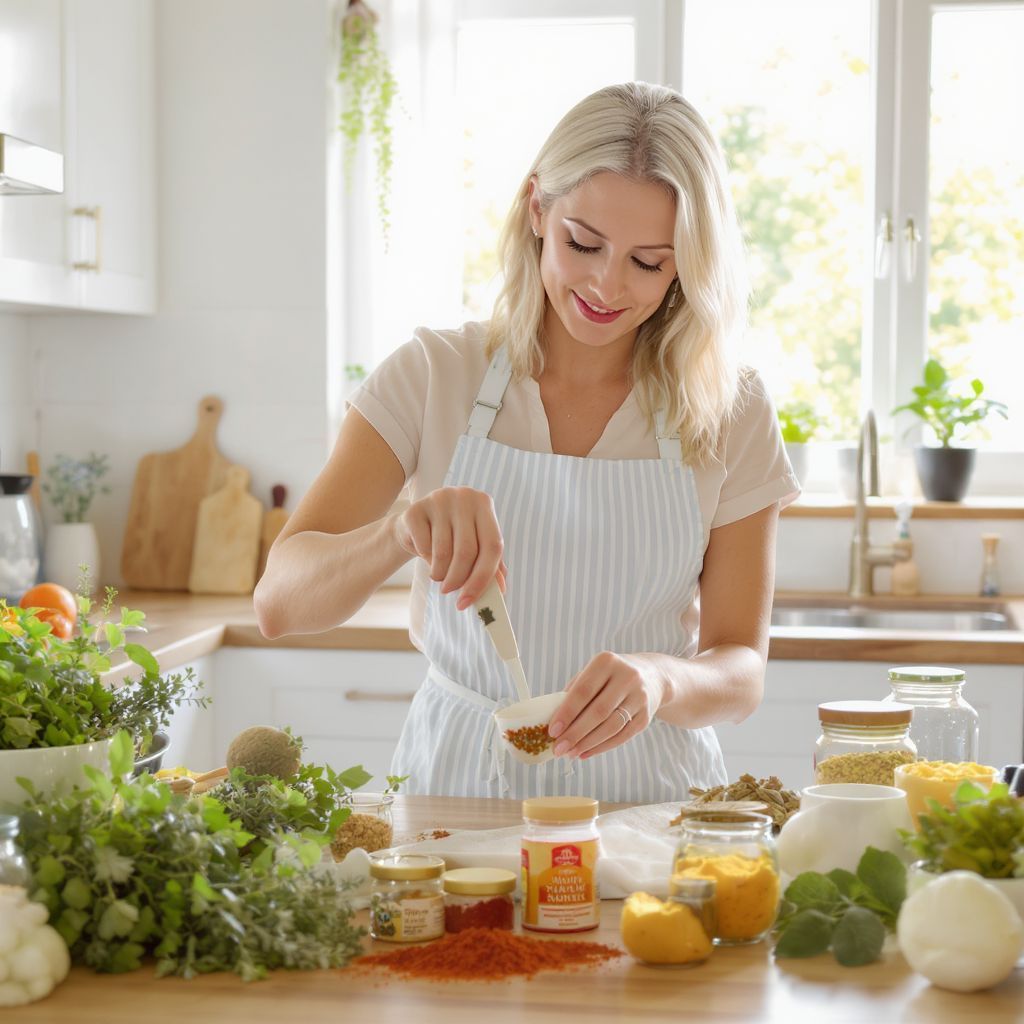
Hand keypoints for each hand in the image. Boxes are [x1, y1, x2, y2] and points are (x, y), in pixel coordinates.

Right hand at [393, 486, 506, 609]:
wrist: (416, 524)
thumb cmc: (452, 536)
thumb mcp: (475, 546)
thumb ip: (490, 565)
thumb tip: (500, 591)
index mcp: (484, 504)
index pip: (492, 545)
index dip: (483, 577)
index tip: (469, 600)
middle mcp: (464, 497)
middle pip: (467, 551)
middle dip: (457, 579)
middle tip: (449, 591)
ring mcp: (439, 500)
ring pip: (443, 552)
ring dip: (440, 573)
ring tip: (438, 575)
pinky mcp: (416, 509)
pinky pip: (423, 547)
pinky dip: (425, 561)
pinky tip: (426, 556)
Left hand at [548, 652, 665, 759]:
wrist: (652, 676)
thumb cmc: (611, 677)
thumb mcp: (593, 674)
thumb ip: (574, 693)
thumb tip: (554, 722)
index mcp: (607, 662)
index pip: (583, 691)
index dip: (566, 712)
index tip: (552, 730)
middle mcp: (626, 677)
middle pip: (598, 712)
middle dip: (575, 733)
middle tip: (558, 748)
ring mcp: (639, 697)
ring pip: (611, 727)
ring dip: (587, 744)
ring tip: (570, 753)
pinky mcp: (646, 716)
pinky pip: (622, 736)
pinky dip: (602, 747)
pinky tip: (586, 752)